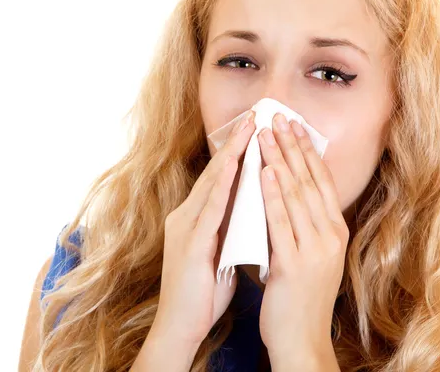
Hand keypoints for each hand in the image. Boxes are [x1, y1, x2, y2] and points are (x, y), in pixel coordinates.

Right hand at [148, 109, 255, 350]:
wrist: (181, 325)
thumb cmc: (204, 291)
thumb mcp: (222, 252)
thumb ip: (232, 228)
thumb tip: (254, 210)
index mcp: (198, 219)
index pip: (222, 179)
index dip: (239, 153)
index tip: (258, 130)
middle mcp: (188, 216)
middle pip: (217, 173)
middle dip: (237, 143)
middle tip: (256, 115)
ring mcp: (185, 227)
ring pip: (212, 183)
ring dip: (232, 154)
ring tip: (249, 128)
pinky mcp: (188, 244)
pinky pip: (209, 209)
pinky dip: (222, 185)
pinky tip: (234, 165)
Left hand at [256, 114, 348, 368]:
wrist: (302, 340)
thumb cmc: (301, 297)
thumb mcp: (311, 255)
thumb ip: (305, 226)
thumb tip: (288, 193)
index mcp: (335, 232)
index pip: (321, 182)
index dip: (307, 152)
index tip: (294, 126)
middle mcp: (330, 236)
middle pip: (310, 182)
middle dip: (293, 147)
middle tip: (279, 117)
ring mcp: (315, 250)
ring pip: (297, 196)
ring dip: (281, 161)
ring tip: (267, 134)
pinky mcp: (295, 264)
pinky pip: (281, 223)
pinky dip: (272, 195)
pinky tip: (263, 173)